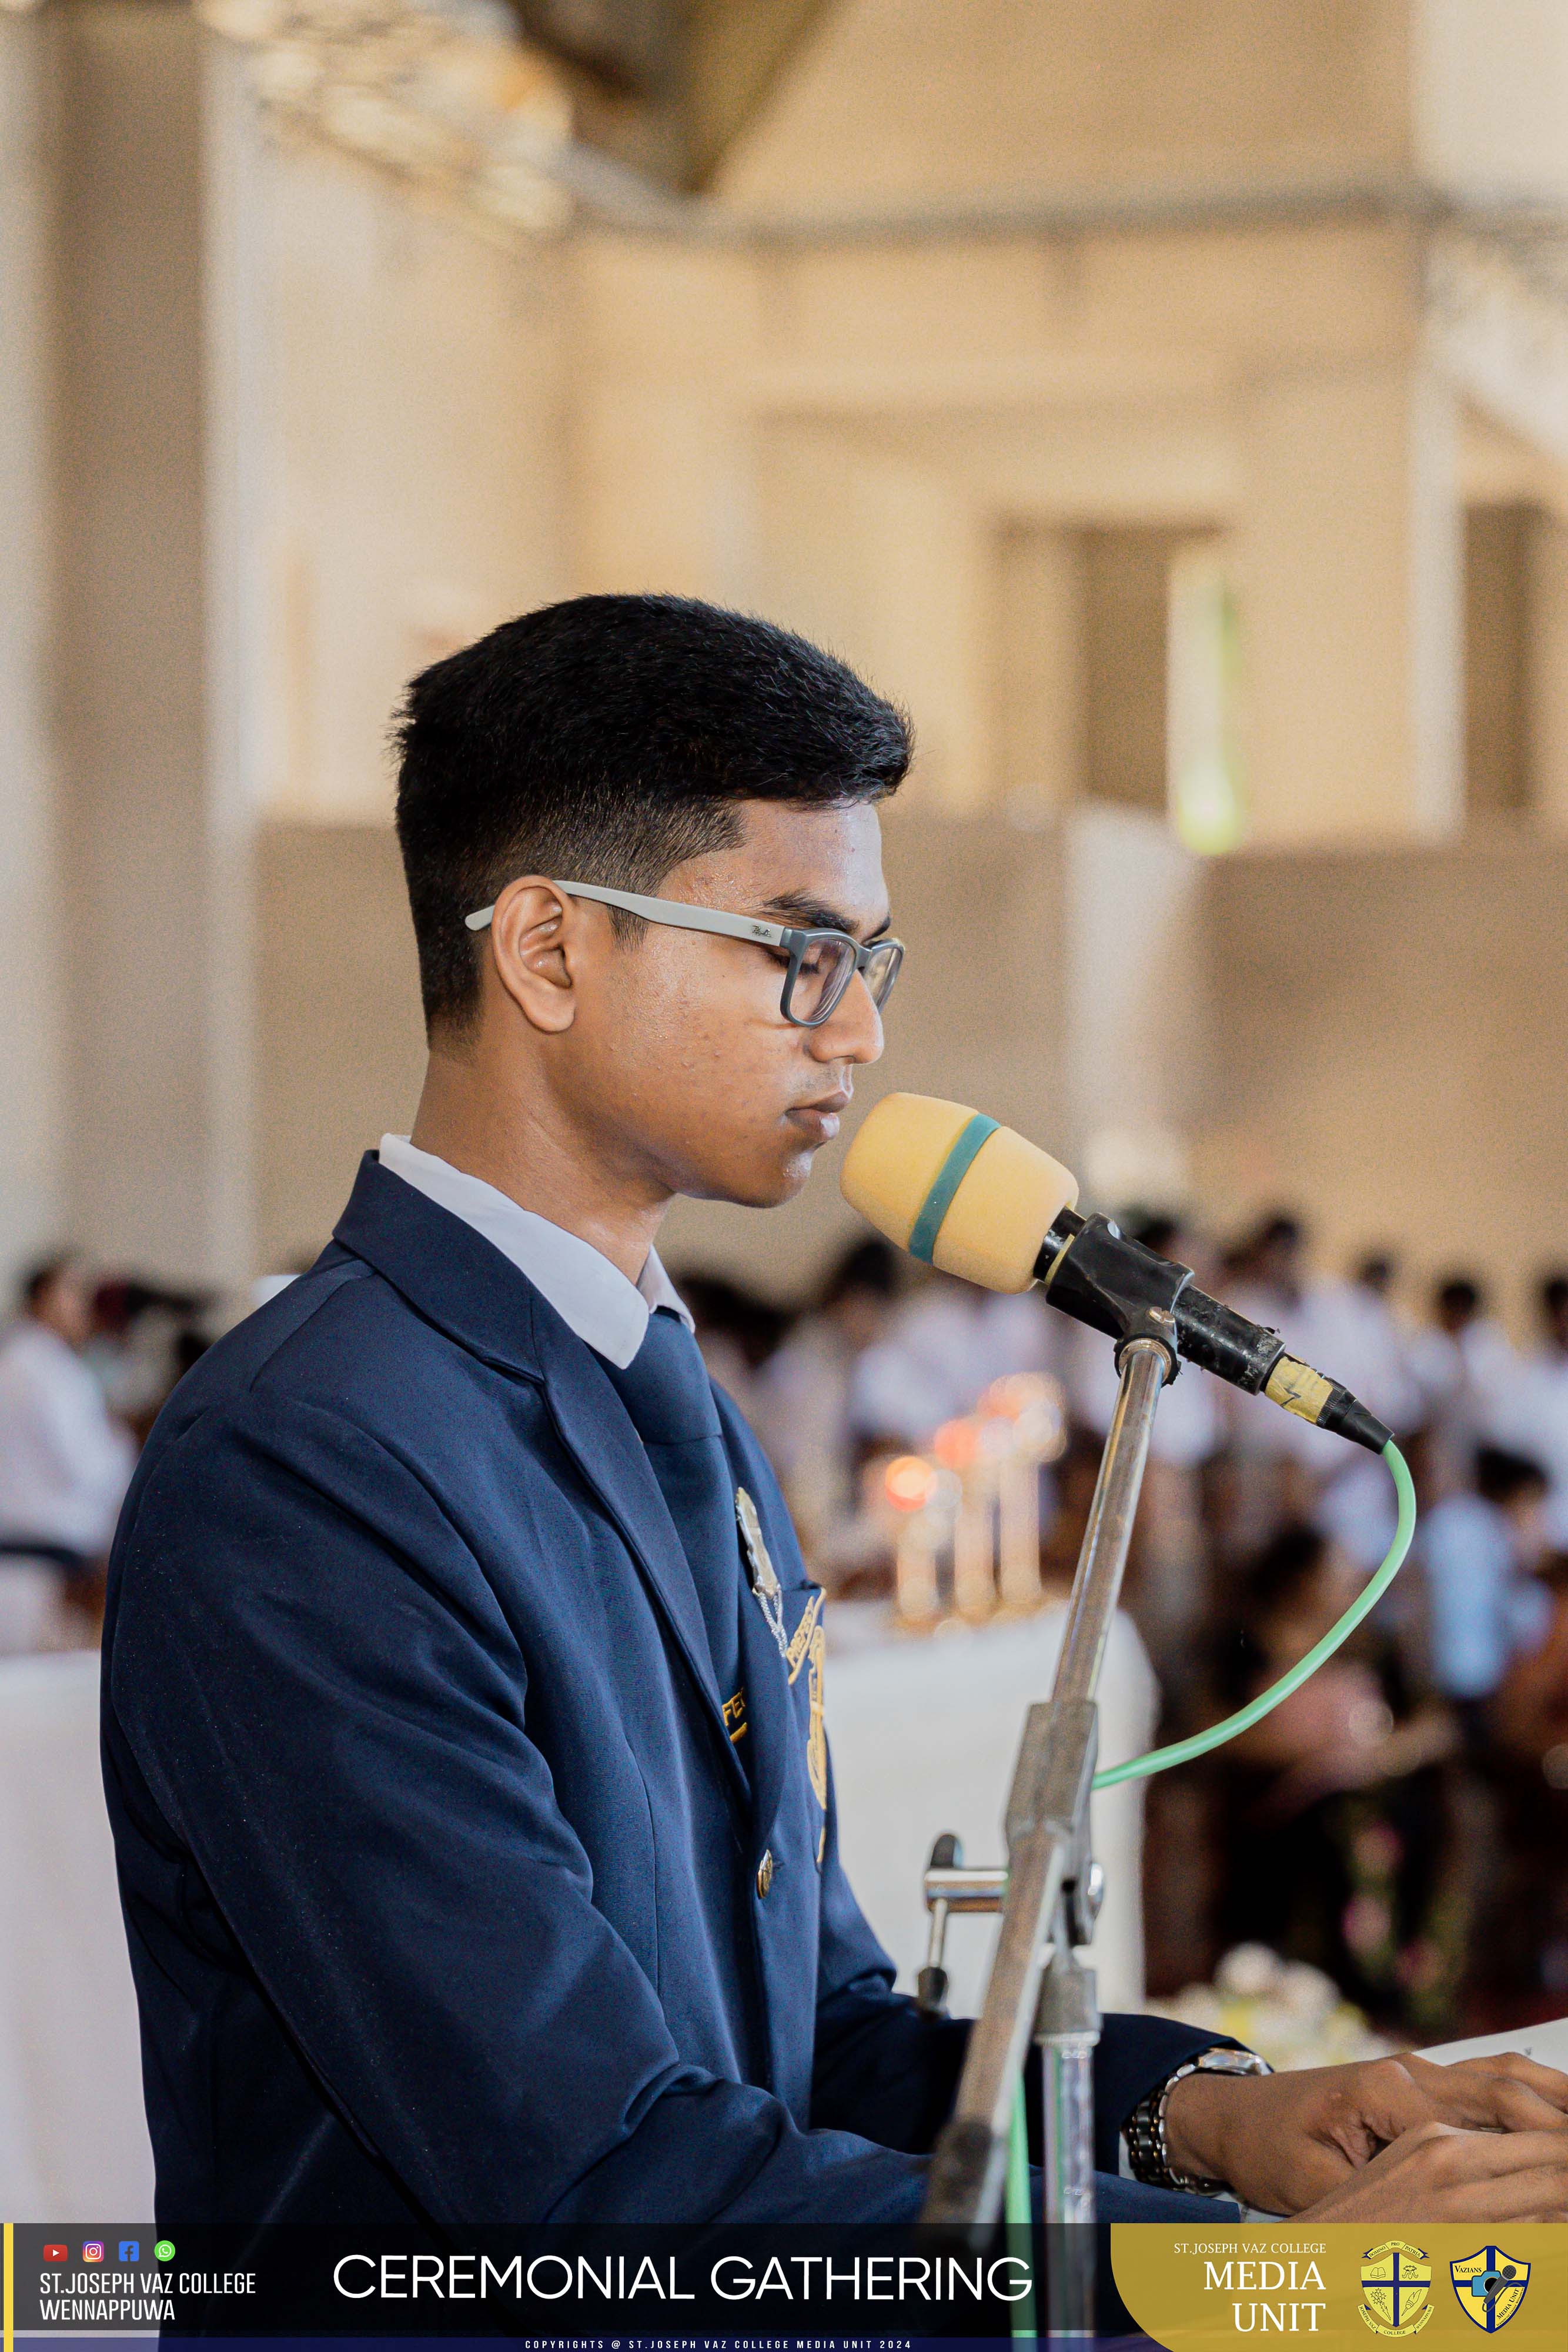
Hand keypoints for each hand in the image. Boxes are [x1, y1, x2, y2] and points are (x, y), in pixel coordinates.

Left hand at [1163, 2051, 1567, 2215]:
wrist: (1230, 2115)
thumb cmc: (1269, 2153)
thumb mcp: (1320, 2187)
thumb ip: (1388, 2203)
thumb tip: (1460, 2228)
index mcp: (1384, 2095)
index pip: (1481, 2129)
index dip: (1534, 2155)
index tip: (1562, 2177)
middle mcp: (1406, 2073)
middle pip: (1504, 2092)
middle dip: (1556, 2124)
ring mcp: (1412, 2070)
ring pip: (1502, 2077)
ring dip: (1552, 2098)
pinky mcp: (1414, 2080)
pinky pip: (1485, 2077)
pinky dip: (1528, 2091)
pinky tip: (1557, 2103)